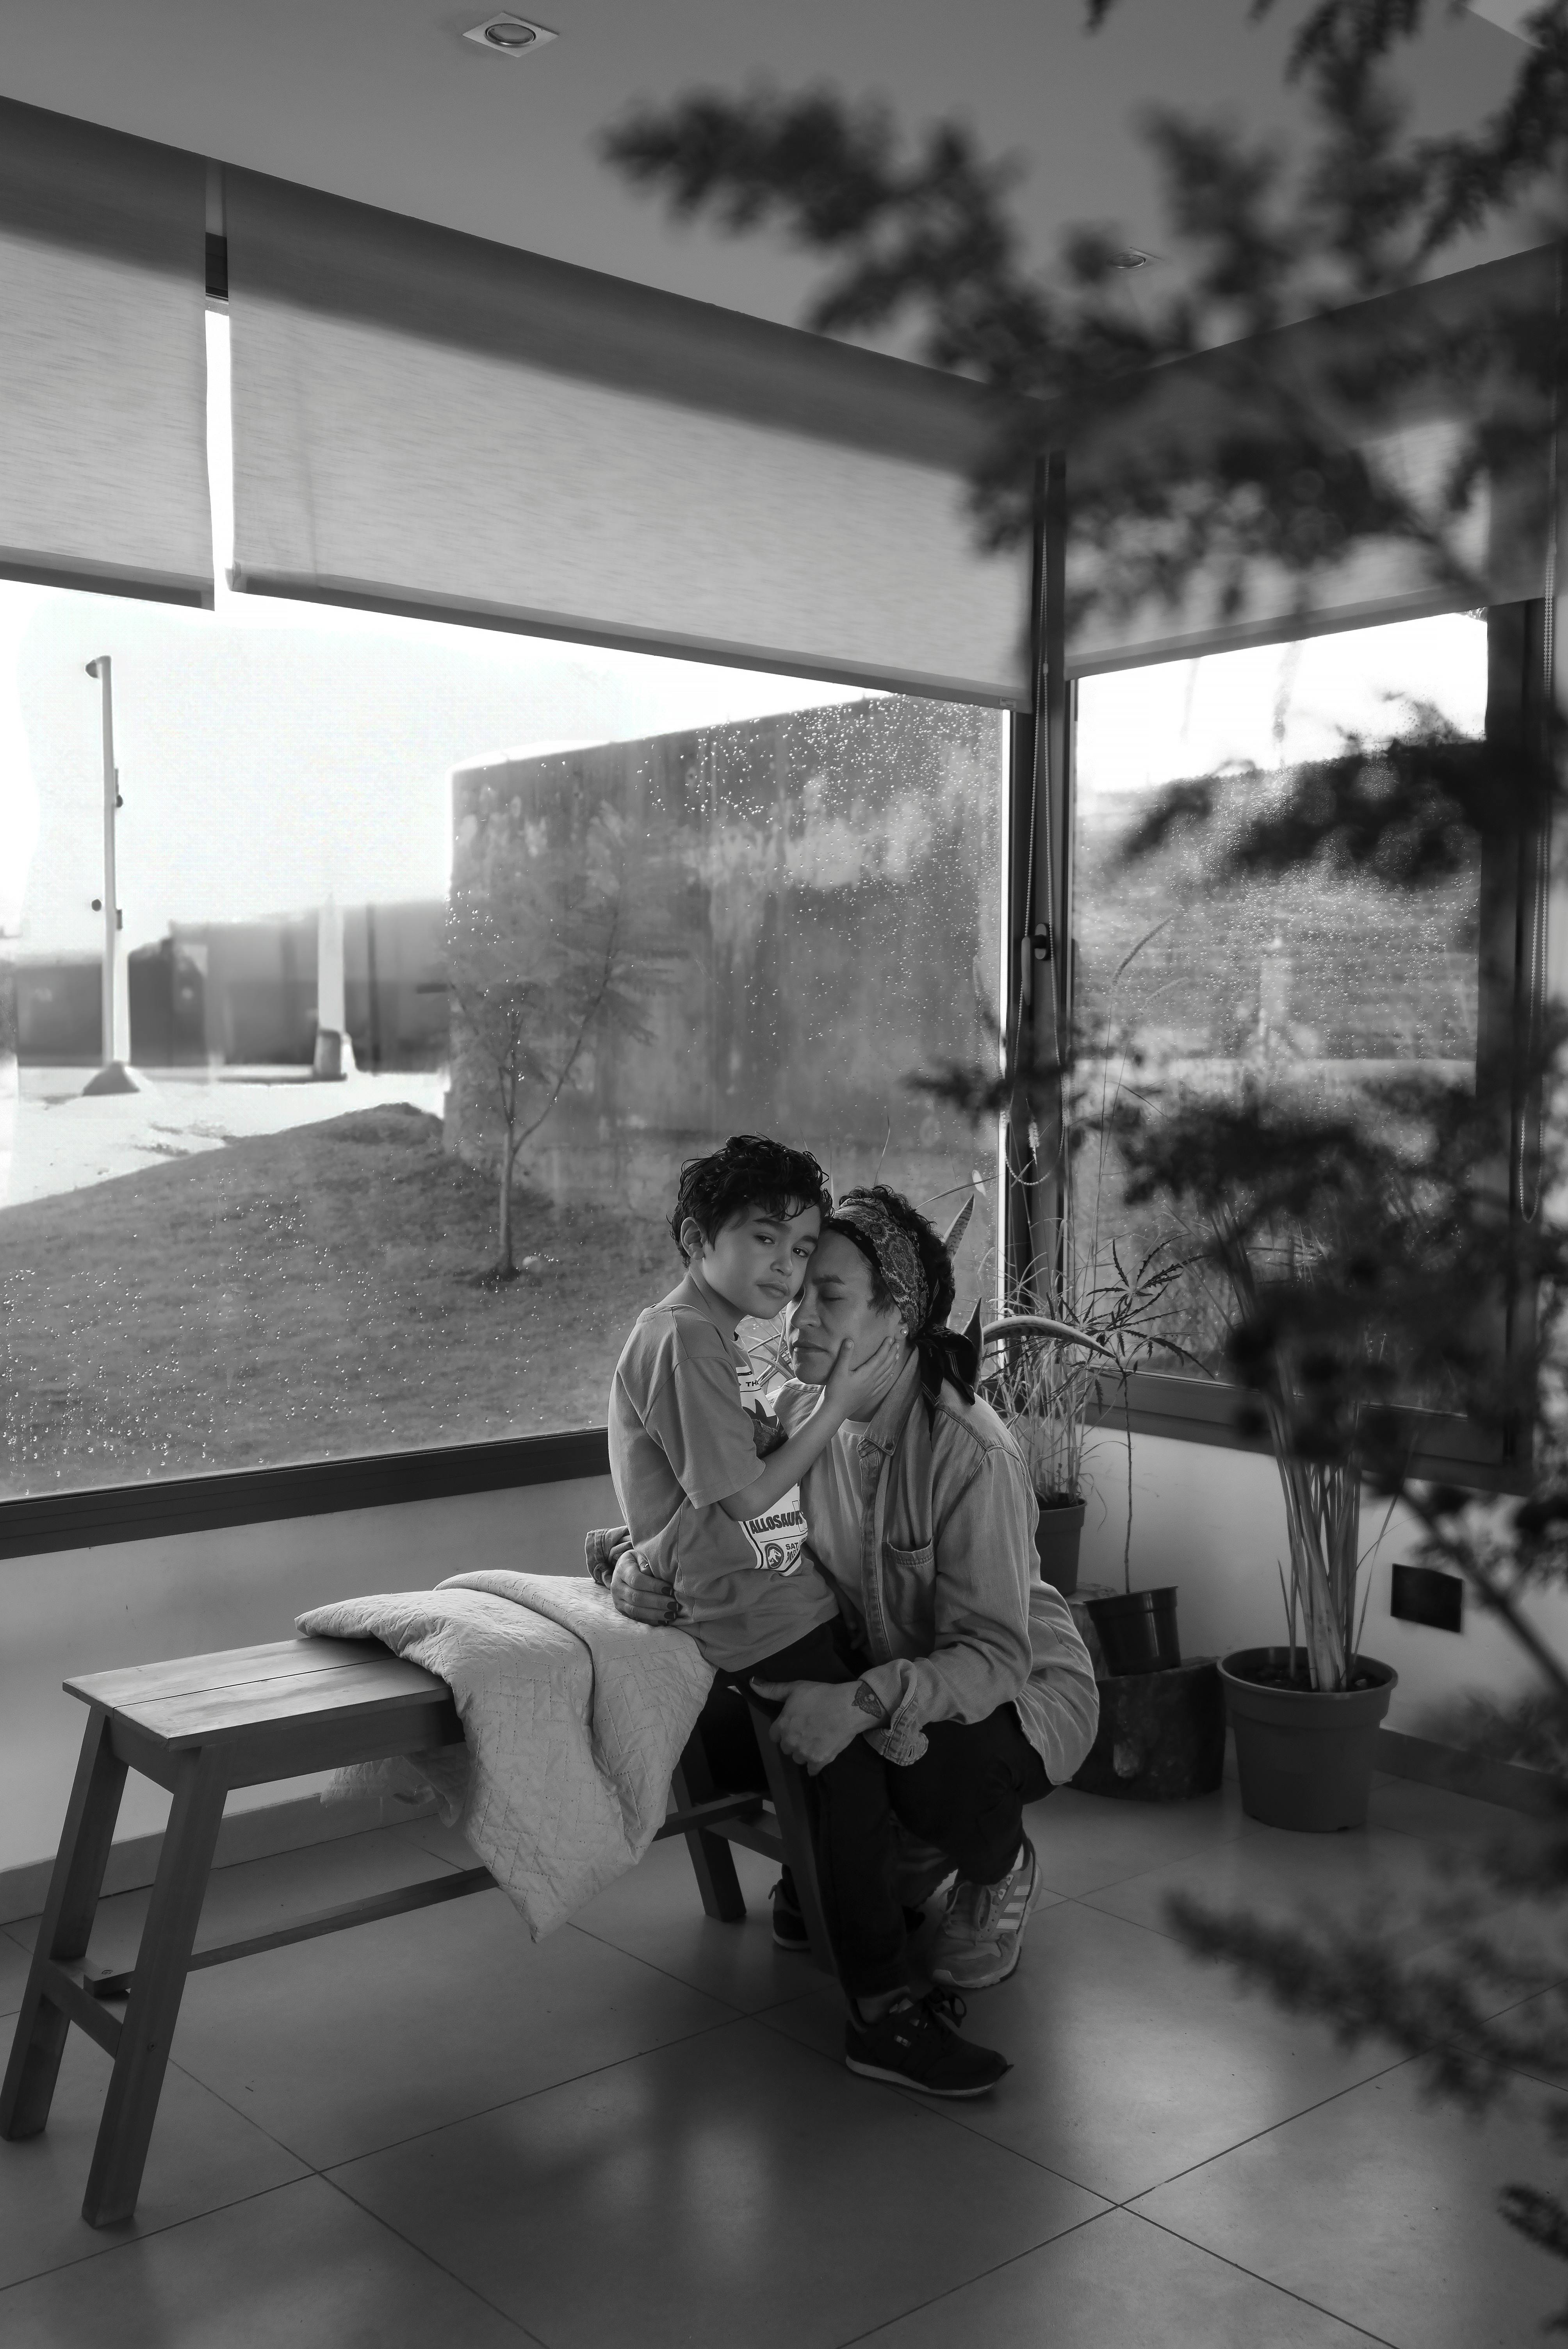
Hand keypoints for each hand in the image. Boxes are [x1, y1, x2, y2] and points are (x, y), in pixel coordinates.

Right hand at [610, 1549, 676, 1626]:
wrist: (623, 1568)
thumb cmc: (638, 1561)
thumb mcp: (641, 1555)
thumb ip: (646, 1562)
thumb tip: (649, 1571)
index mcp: (622, 1569)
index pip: (637, 1580)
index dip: (654, 1586)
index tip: (670, 1590)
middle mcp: (616, 1586)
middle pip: (636, 1597)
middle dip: (657, 1602)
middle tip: (674, 1605)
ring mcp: (617, 1600)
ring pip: (635, 1610)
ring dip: (655, 1613)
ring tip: (671, 1614)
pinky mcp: (622, 1610)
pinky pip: (636, 1617)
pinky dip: (650, 1620)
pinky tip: (664, 1620)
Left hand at [748, 1678, 865, 1774]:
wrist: (848, 1707)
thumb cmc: (821, 1695)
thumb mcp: (796, 1688)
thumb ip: (772, 1690)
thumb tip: (751, 1683)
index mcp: (782, 1725)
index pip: (774, 1736)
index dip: (783, 1730)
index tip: (793, 1724)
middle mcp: (790, 1741)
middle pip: (786, 1748)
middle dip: (794, 1741)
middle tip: (807, 1730)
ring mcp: (804, 1753)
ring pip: (798, 1758)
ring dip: (804, 1752)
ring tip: (816, 1739)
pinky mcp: (819, 1761)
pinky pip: (811, 1770)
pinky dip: (814, 1765)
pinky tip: (820, 1754)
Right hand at [821, 1329, 904, 1418]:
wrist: (835, 1411)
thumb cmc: (836, 1391)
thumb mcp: (838, 1371)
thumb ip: (845, 1355)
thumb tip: (850, 1340)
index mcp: (866, 1373)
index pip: (879, 1357)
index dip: (885, 1347)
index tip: (890, 1338)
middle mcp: (872, 1381)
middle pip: (885, 1365)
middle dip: (892, 1353)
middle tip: (897, 1344)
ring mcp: (871, 1389)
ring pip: (886, 1374)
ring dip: (892, 1364)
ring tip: (897, 1356)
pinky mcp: (869, 1395)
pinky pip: (882, 1384)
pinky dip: (888, 1377)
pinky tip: (891, 1374)